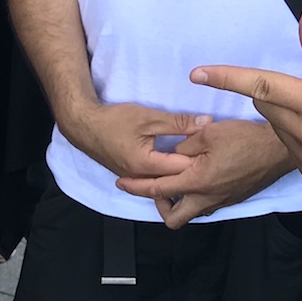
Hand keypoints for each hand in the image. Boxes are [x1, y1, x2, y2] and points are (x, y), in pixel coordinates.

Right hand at [66, 101, 211, 181]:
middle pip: (175, 181)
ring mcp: (135, 179)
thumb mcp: (149, 117)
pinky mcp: (132, 175)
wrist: (84, 125)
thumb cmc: (114, 120)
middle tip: (215, 161)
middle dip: (194, 171)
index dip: (200, 160)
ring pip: (165, 183)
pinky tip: (182, 168)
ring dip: (182, 175)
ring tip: (203, 166)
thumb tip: (206, 123)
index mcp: (146, 165)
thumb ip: (179, 122)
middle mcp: (141, 178)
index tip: (218, 151)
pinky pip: (155, 180)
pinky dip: (169, 175)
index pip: (181, 168)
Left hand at [116, 118, 291, 227]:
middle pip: (173, 219)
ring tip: (178, 181)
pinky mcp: (233, 199)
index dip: (136, 187)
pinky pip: (208, 205)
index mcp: (197, 182)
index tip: (122, 182)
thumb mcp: (208, 133)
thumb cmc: (245, 137)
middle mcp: (207, 199)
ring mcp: (222, 201)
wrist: (278, 149)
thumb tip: (174, 153)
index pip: (157, 189)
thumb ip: (184, 144)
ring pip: (192, 213)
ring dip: (180, 202)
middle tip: (158, 187)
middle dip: (160, 206)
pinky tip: (200, 178)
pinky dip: (197, 197)